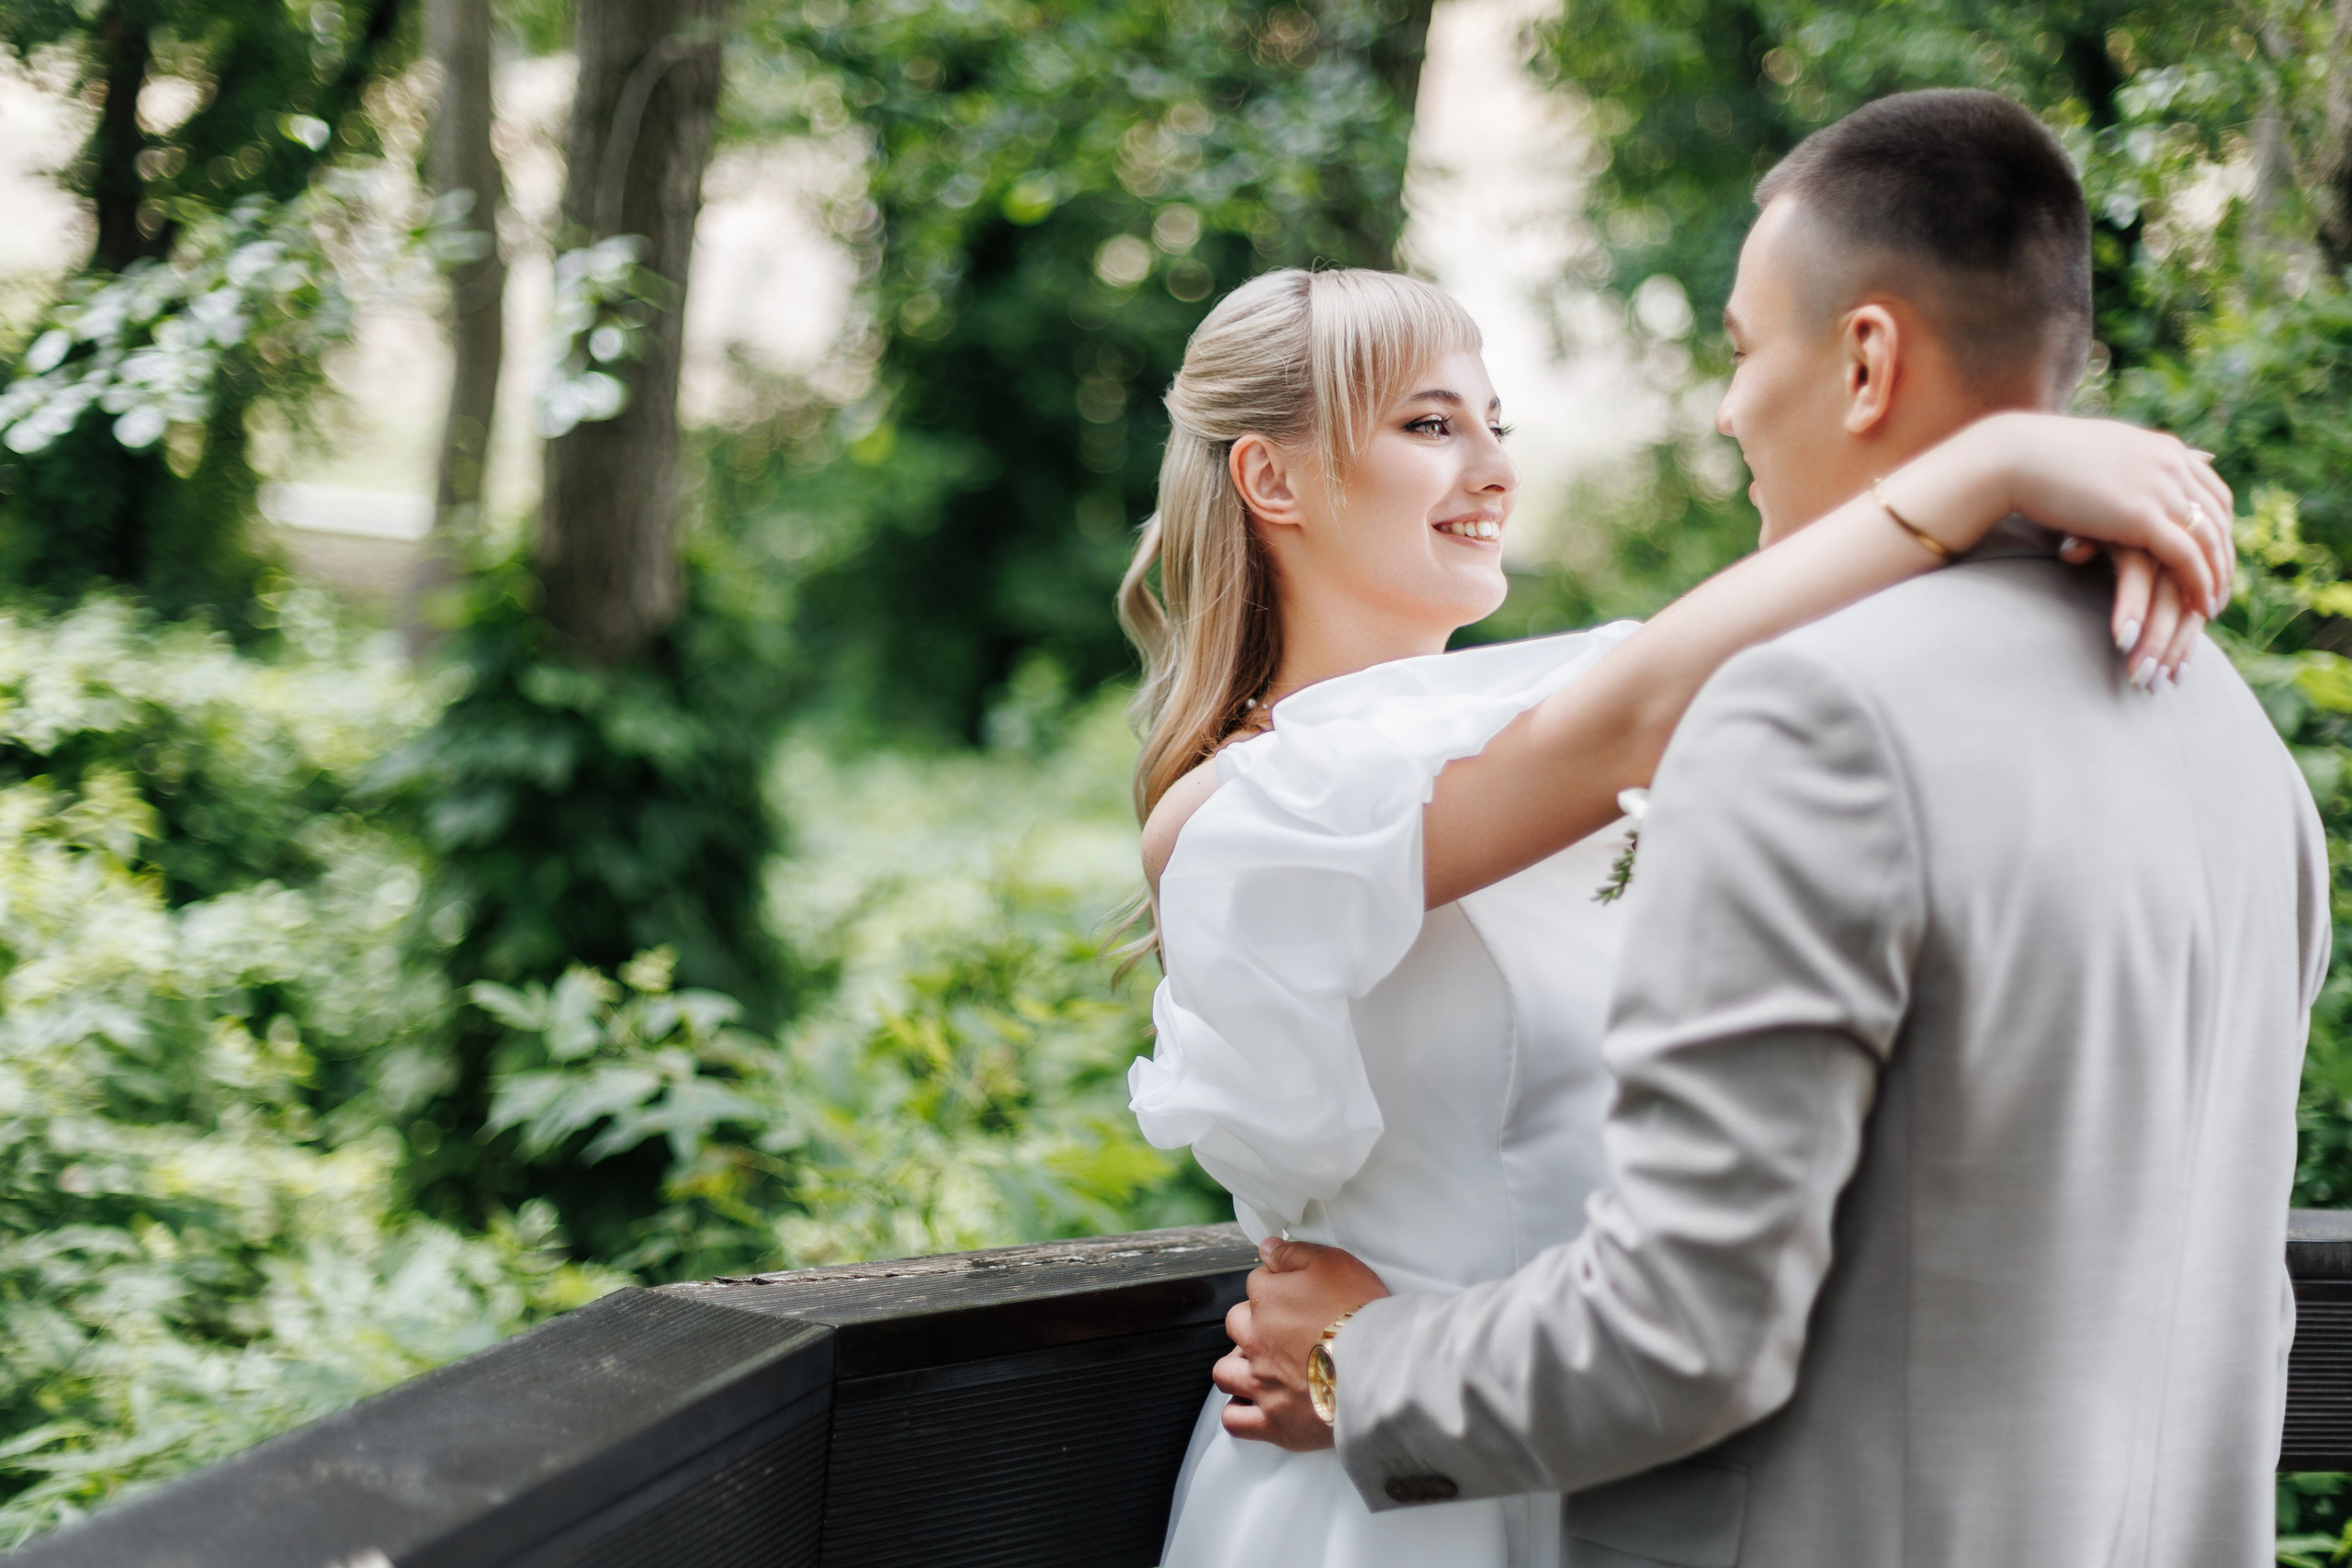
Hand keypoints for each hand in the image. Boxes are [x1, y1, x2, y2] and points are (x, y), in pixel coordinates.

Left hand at [1213, 1238, 1389, 1450]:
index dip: (1275, 1285)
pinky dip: (1239, 1413)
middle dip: (1251, 1323)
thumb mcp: (1333, 1263)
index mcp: (1268, 1301)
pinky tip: (1253, 1406)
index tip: (1293, 1293)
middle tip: (1278, 1329)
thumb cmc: (1361, 1314)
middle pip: (1235, 1324)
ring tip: (1261, 1367)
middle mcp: (1257, 1341)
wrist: (1378, 1369)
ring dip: (1237, 1366)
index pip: (1256, 1283)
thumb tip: (1266, 1248)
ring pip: (1225, 1372)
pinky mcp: (1273, 1423)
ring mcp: (1262, 1384)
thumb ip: (1293, 1253)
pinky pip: (1235, 1421)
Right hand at [1892, 413, 2235, 663]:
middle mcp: (2172, 464)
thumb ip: (2122, 466)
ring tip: (2211, 608)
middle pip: (2218, 518)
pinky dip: (2198, 584)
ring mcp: (2160, 487)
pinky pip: (2185, 557)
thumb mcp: (2095, 457)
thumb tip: (2125, 472)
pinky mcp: (2142, 516)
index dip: (2219, 529)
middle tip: (2222, 590)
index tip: (2216, 559)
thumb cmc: (2038, 460)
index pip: (2213, 493)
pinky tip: (2199, 609)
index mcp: (2163, 449)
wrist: (2012, 458)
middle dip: (2224, 557)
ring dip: (2216, 577)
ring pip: (2208, 540)